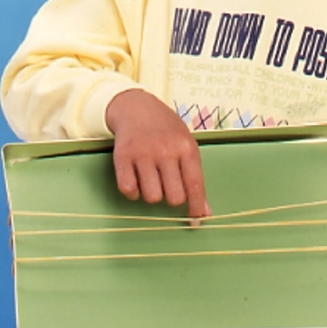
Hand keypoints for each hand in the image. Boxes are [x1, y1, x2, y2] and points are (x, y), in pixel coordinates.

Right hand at [105, 89, 209, 220]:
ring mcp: (143, 153)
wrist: (137, 107)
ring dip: (153, 194)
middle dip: (173, 198)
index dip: (196, 207)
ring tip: (152, 179)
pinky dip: (133, 191)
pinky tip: (137, 179)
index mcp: (186, 147)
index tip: (196, 220)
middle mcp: (165, 150)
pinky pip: (129, 189)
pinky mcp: (122, 157)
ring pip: (152, 197)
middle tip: (168, 186)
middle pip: (174, 197)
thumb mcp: (186, 145)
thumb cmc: (166, 130)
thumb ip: (195, 177)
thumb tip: (204, 212)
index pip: (195, 186)